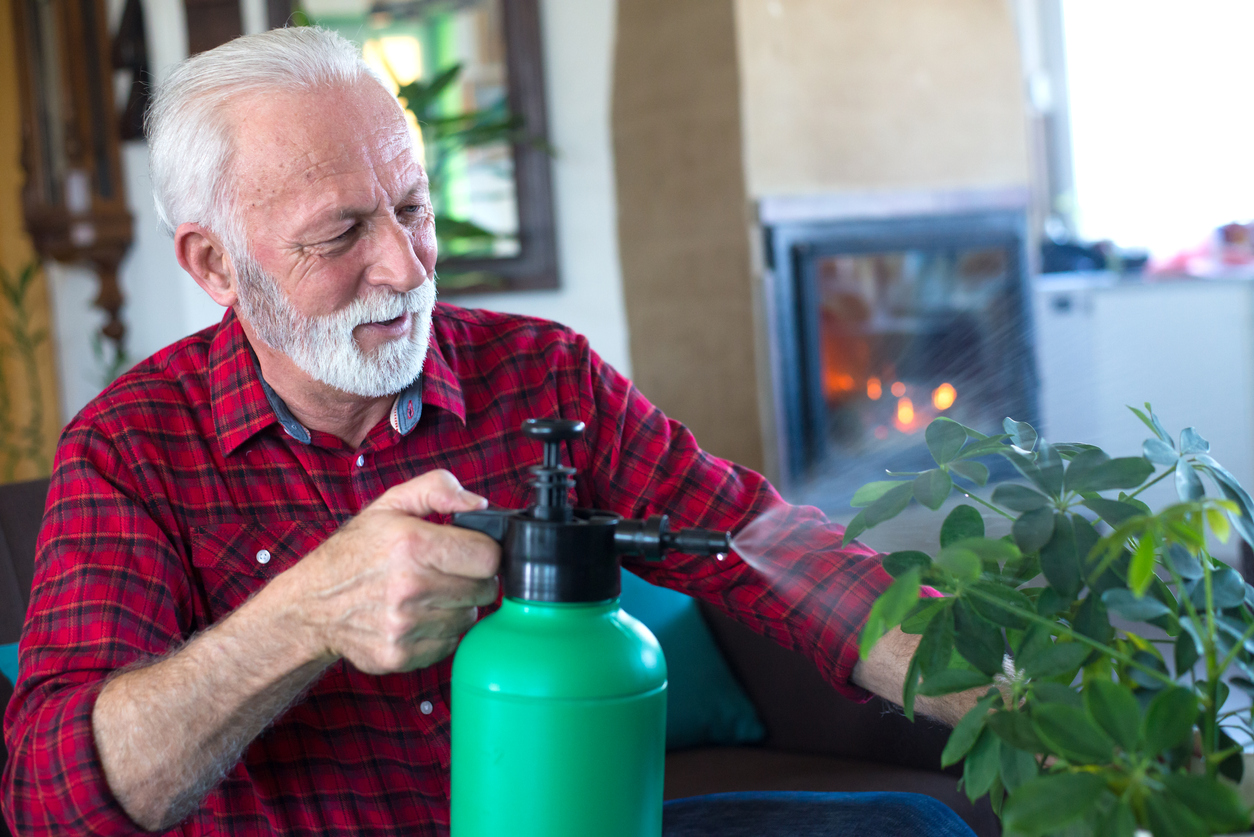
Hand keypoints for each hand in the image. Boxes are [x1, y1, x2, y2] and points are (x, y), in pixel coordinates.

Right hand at [280, 469, 499, 672]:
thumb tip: (481, 504)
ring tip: (428, 592)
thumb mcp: (390, 504)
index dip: (485, 551)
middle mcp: (409, 588)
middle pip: (485, 589)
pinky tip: (417, 615)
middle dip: (473, 578)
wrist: (311, 605)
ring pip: (469, 618)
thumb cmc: (355, 552)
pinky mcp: (401, 656)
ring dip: (457, 605)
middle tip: (446, 571)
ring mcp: (404, 626)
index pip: (489, 557)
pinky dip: (440, 631)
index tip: (471, 550)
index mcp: (412, 544)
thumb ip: (438, 489)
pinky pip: (449, 643)